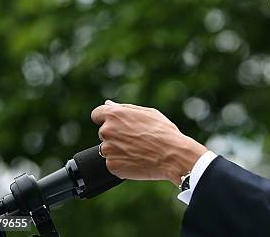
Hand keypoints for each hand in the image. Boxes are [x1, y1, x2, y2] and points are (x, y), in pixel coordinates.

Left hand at [90, 100, 207, 183]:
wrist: (172, 156)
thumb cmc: (164, 132)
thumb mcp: (148, 113)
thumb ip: (125, 108)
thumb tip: (108, 104)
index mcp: (115, 115)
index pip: (97, 114)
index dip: (106, 118)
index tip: (116, 124)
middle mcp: (107, 131)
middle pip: (104, 132)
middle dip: (116, 135)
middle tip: (136, 139)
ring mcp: (108, 149)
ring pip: (109, 148)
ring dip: (119, 150)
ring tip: (139, 150)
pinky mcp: (111, 166)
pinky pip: (113, 163)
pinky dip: (122, 163)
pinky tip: (137, 160)